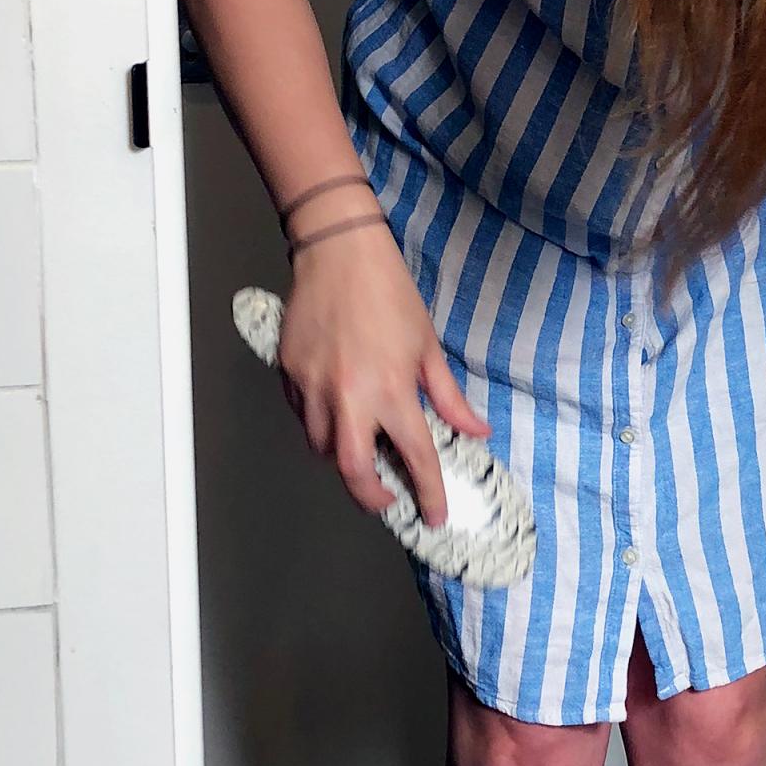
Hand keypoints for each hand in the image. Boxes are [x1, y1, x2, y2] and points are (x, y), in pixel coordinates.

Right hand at [277, 223, 489, 524]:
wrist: (339, 252)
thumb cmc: (388, 293)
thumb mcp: (428, 347)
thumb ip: (448, 397)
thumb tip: (476, 431)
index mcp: (391, 390)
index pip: (415, 457)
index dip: (429, 492)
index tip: (435, 513)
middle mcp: (349, 396)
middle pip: (352, 471)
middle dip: (371, 496)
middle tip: (389, 497)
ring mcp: (313, 387)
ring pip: (322, 448)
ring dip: (344, 460)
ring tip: (364, 451)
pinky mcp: (289, 374)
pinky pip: (303, 418)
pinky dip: (320, 428)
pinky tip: (338, 417)